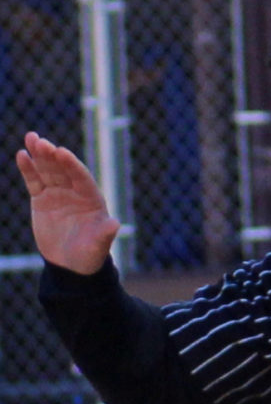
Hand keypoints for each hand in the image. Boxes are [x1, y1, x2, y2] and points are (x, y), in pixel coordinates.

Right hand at [16, 132, 119, 274]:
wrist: (71, 265)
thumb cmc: (90, 255)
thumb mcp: (98, 246)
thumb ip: (105, 233)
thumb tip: (115, 224)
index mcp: (92, 199)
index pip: (81, 177)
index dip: (72, 164)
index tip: (61, 152)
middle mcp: (75, 192)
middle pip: (63, 169)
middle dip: (52, 155)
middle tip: (40, 141)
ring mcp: (58, 194)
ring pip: (48, 171)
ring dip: (39, 155)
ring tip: (31, 138)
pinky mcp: (41, 200)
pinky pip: (34, 181)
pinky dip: (28, 169)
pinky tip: (22, 155)